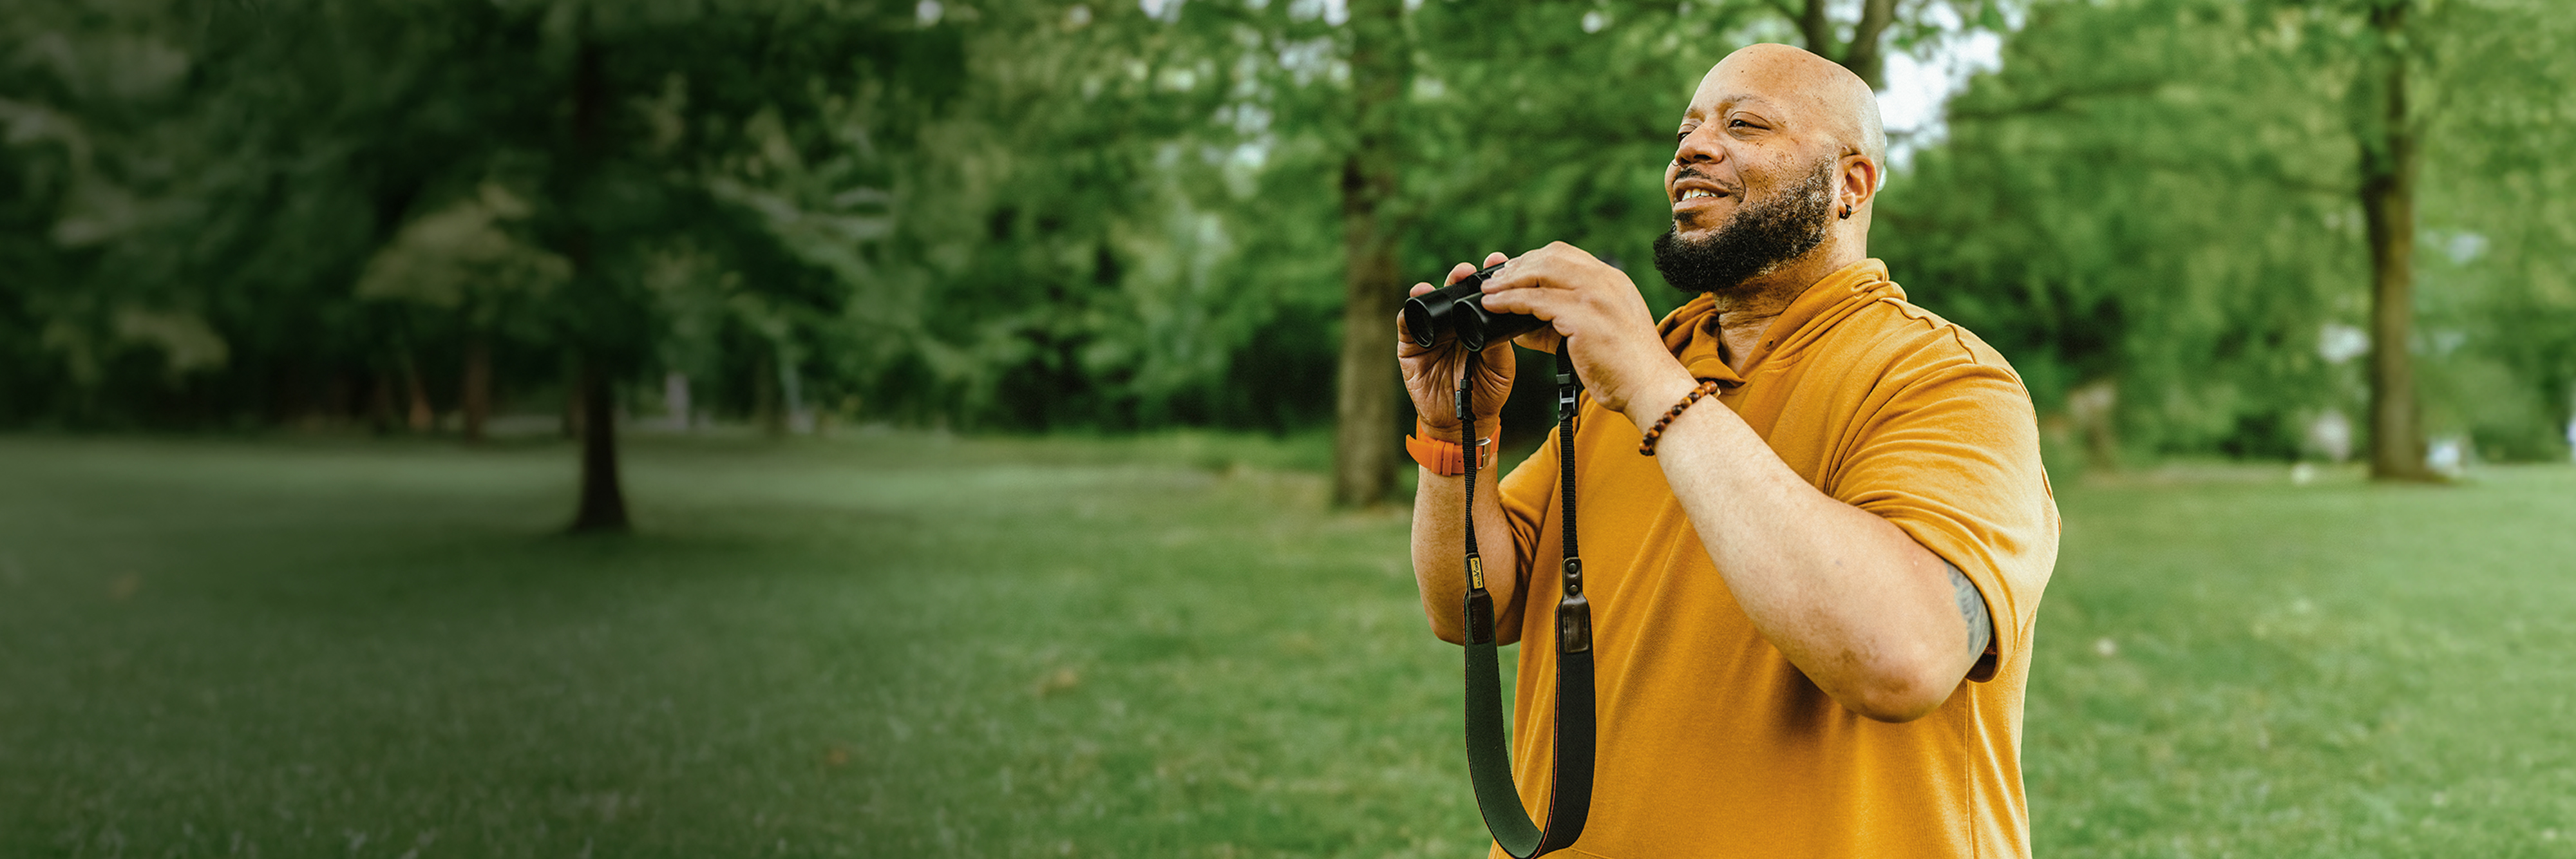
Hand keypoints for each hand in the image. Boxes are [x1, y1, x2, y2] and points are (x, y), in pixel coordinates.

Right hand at [1399, 251, 1515, 438]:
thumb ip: (1499, 343)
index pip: (1481, 295)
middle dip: (1461, 276)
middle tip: (1468, 270)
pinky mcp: (1411, 346)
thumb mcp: (1501, 367)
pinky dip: (1409, 312)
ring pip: (1429, 303)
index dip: (1487, 277)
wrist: (1462, 423)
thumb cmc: (1485, 393)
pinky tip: (1416, 300)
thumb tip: (1497, 314)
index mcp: (1477, 325)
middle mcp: (1453, 324)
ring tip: (1442, 282)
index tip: (1497, 261)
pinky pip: (1407, 324)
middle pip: (1454, 292)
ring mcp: (1431, 334)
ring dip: (1434, 288)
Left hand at [1476, 242, 1696, 421]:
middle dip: (1517, 266)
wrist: (1651, 388)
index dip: (1534, 260)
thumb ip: (1559, 324)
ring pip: (1541, 274)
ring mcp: (1596, 297)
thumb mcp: (1594, 334)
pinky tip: (1493, 306)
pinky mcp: (1584, 318)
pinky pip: (1537, 302)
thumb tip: (1521, 326)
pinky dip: (1510, 301)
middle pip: (1551, 257)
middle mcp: (1605, 281)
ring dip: (1508, 281)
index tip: (1512, 272)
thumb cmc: (1624, 369)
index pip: (1566, 255)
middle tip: (1494, 280)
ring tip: (1487, 291)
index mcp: (1612, 281)